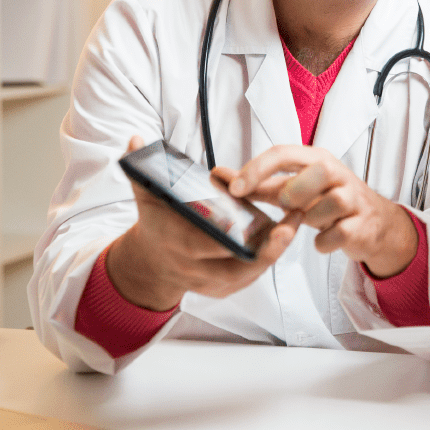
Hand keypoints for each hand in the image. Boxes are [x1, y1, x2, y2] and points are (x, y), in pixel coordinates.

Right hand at [106, 136, 299, 310]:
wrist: (150, 265)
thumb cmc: (155, 225)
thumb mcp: (146, 198)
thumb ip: (142, 171)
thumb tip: (135, 140)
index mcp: (178, 246)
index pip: (204, 247)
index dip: (226, 238)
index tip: (247, 223)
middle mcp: (197, 270)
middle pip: (236, 268)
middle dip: (265, 250)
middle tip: (287, 226)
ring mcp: (213, 283)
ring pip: (249, 274)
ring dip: (274, 252)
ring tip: (294, 225)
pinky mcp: (226, 288)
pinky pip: (252, 276)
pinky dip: (269, 258)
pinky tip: (286, 236)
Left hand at [218, 145, 417, 277]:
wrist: (373, 223)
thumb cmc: (326, 201)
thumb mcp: (295, 188)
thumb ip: (259, 184)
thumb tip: (221, 176)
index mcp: (315, 159)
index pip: (282, 153)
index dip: (256, 169)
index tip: (234, 189)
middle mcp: (336, 172)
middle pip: (315, 171)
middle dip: (294, 193)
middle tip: (288, 206)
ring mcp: (352, 197)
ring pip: (329, 204)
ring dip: (312, 219)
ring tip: (312, 221)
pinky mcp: (361, 224)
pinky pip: (338, 233)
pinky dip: (324, 242)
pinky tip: (323, 240)